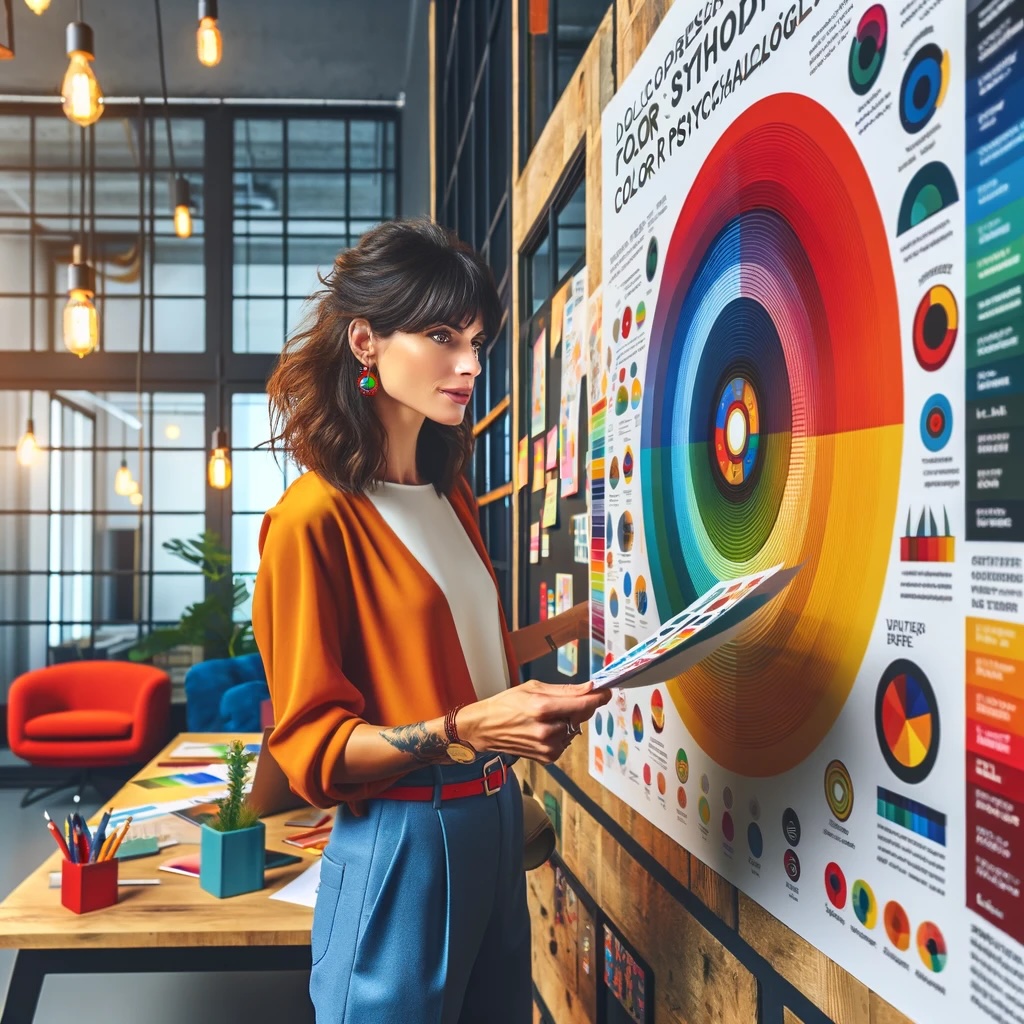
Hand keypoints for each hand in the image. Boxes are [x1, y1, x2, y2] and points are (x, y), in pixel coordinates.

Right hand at [458, 680, 611, 763]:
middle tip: (563, 701)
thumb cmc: (506, 704)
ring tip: (545, 717)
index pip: (582, 704)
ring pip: (574, 729)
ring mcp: (547, 747)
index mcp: (542, 708)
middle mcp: (546, 730)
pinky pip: (565, 741)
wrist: (485, 728)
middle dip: (578, 707)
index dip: (598, 697)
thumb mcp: (533, 687)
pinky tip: (543, 728)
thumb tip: (590, 687)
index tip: (607, 691)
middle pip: (580, 716)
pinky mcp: (547, 757)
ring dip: (568, 721)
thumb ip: (565, 690)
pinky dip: (560, 733)